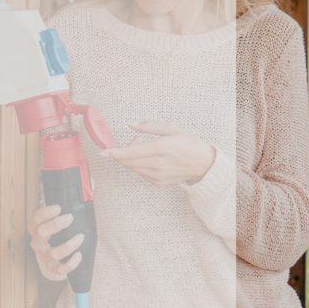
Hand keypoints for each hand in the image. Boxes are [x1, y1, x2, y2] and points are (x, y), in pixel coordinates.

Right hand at [25, 205, 82, 281]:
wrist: (57, 256)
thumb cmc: (61, 231)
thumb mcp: (63, 216)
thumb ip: (73, 200)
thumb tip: (90, 183)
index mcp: (37, 227)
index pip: (36, 218)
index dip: (46, 212)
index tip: (59, 207)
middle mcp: (38, 242)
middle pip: (41, 232)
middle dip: (56, 224)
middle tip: (70, 218)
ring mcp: (44, 256)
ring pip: (52, 253)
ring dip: (68, 245)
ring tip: (80, 237)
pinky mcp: (53, 268)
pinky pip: (59, 269)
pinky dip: (70, 263)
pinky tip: (79, 255)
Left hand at [101, 121, 215, 185]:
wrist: (204, 165)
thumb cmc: (190, 144)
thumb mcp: (173, 129)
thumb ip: (151, 126)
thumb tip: (132, 125)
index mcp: (162, 148)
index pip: (132, 152)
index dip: (116, 152)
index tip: (104, 152)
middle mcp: (158, 164)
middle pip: (129, 162)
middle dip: (122, 153)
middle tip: (132, 140)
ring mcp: (158, 175)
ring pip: (133, 168)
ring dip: (130, 158)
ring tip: (143, 148)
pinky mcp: (158, 182)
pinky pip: (141, 173)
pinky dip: (138, 165)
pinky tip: (148, 158)